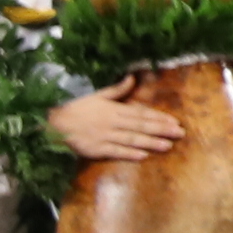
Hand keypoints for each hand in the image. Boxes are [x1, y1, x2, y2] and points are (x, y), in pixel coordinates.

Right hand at [48, 86, 186, 162]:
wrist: (52, 123)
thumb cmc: (76, 108)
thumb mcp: (96, 95)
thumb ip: (116, 89)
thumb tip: (132, 76)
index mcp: (113, 109)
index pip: (140, 113)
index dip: (158, 117)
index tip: (174, 121)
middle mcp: (112, 122)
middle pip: (140, 126)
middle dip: (161, 130)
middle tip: (180, 133)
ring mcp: (104, 136)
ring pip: (131, 139)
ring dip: (150, 142)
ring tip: (168, 145)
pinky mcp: (95, 149)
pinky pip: (115, 151)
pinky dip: (129, 153)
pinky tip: (143, 155)